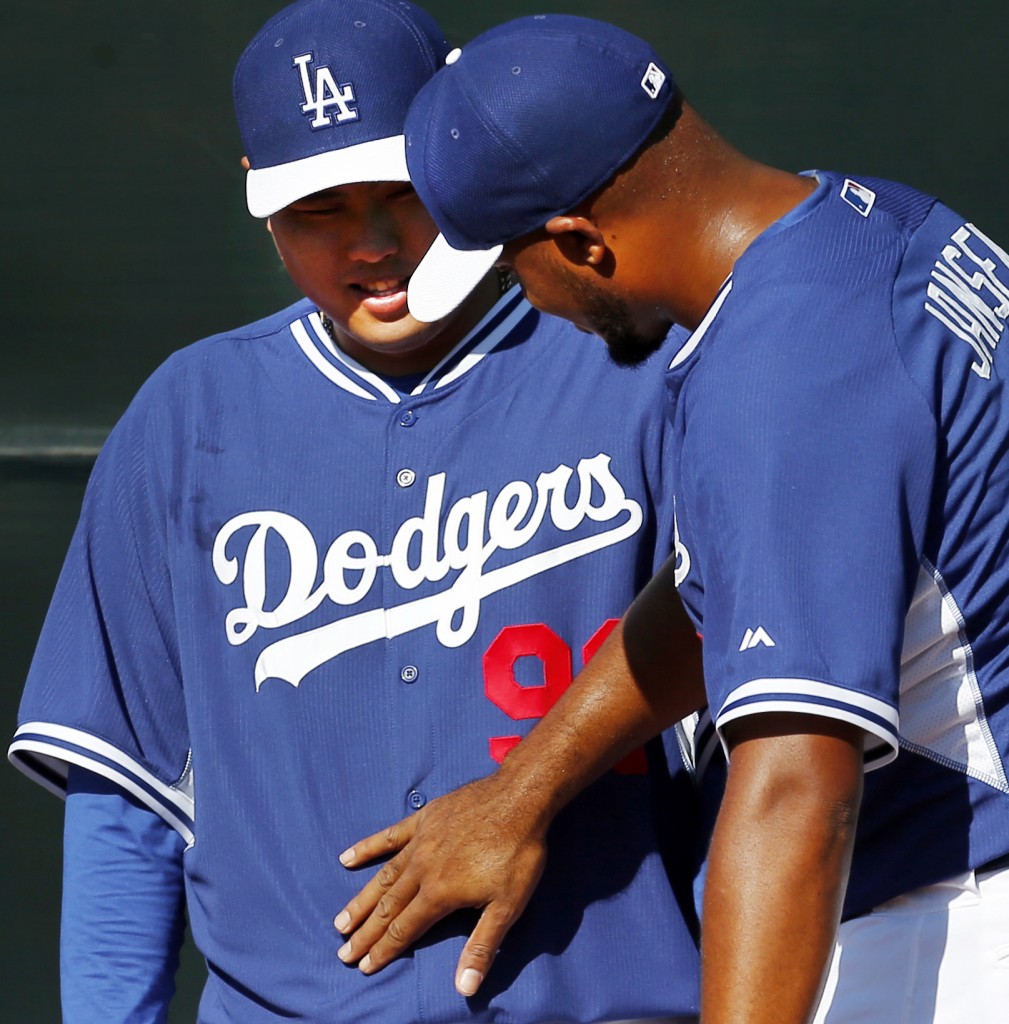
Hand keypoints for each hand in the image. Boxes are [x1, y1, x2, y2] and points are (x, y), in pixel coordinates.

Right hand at [334, 772, 549, 996]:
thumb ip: (482, 946)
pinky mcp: (424, 819)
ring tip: (341, 920)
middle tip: (343, 951)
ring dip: (362, 900)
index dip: (383, 950)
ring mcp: (420, 841)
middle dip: (365, 932)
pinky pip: (389, 836)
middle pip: (388, 907)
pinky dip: (367, 847)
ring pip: (383, 876)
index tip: (362, 966)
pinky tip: (347, 857)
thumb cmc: (518, 854)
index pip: (404, 929)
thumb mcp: (508, 906)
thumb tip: (464, 988)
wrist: (519, 798)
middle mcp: (422, 869)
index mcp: (440, 893)